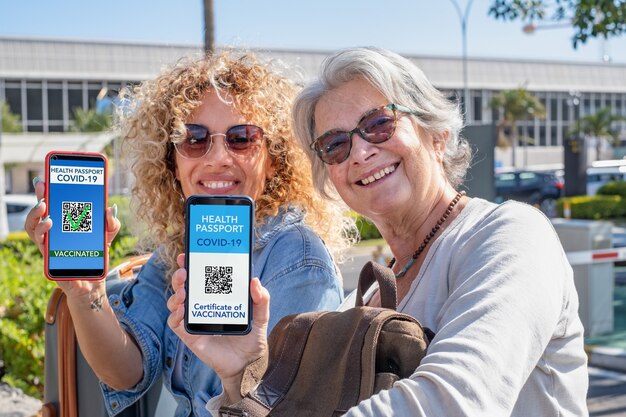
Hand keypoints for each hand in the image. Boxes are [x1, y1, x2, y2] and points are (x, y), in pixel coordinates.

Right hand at [24, 177, 121, 297]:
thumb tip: (110, 208)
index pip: (54, 202)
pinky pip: (39, 242)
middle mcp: (53, 230)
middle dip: (39, 196)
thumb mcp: (109, 234)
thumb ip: (111, 222)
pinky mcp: (48, 256)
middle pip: (39, 211)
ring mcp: (48, 243)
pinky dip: (41, 231)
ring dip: (35, 214)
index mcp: (65, 221)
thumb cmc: (97, 254)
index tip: (49, 176)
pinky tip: (49, 224)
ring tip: (44, 206)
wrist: (94, 280)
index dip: (49, 189)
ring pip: (31, 226)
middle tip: (43, 185)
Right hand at [167, 253, 269, 393]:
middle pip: (184, 287)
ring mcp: (194, 320)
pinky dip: (175, 316)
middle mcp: (202, 306)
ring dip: (175, 294)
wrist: (248, 364)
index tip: (188, 254)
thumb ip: (261, 299)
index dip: (192, 265)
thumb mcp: (260, 316)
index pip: (200, 278)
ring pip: (176, 303)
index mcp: (216, 297)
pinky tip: (182, 310)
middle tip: (184, 271)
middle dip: (180, 276)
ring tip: (183, 291)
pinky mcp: (190, 336)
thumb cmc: (252, 338)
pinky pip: (175, 324)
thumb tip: (254, 280)